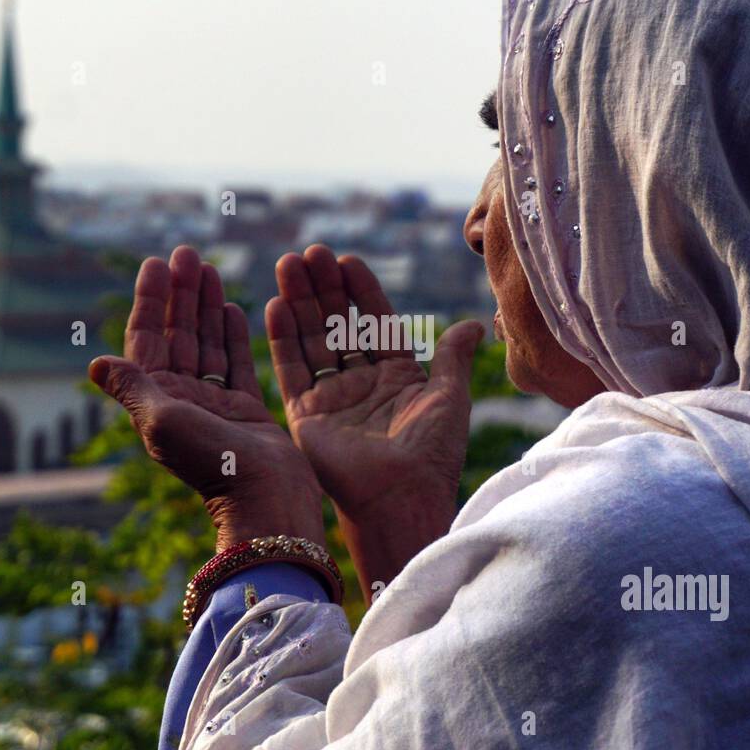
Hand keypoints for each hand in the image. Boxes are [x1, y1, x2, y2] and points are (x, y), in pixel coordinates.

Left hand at [90, 247, 323, 551]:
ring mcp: (215, 403)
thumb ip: (133, 388)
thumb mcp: (162, 421)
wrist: (264, 497)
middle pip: (178, 335)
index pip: (148, 340)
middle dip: (181, 294)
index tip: (157, 264)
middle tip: (188, 253)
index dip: (150, 301)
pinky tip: (233, 306)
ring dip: (206, 306)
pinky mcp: (246, 408)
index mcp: (158, 400)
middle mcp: (183, 399)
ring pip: (208, 343)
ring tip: (210, 269)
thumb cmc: (211, 461)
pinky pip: (238, 362)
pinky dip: (234, 334)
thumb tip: (94, 362)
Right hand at [266, 245, 483, 592]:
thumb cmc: (432, 451)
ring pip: (312, 340)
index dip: (362, 291)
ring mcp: (331, 399)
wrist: (402, 496)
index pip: (375, 322)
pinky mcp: (305, 415)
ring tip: (289, 264)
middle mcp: (361, 385)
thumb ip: (452, 357)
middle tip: (310, 253)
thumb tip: (474, 325)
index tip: (347, 260)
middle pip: (339, 324)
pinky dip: (282, 338)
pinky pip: (290, 370)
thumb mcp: (450, 395)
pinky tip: (275, 304)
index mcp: (397, 378)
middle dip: (325, 288)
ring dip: (301, 302)